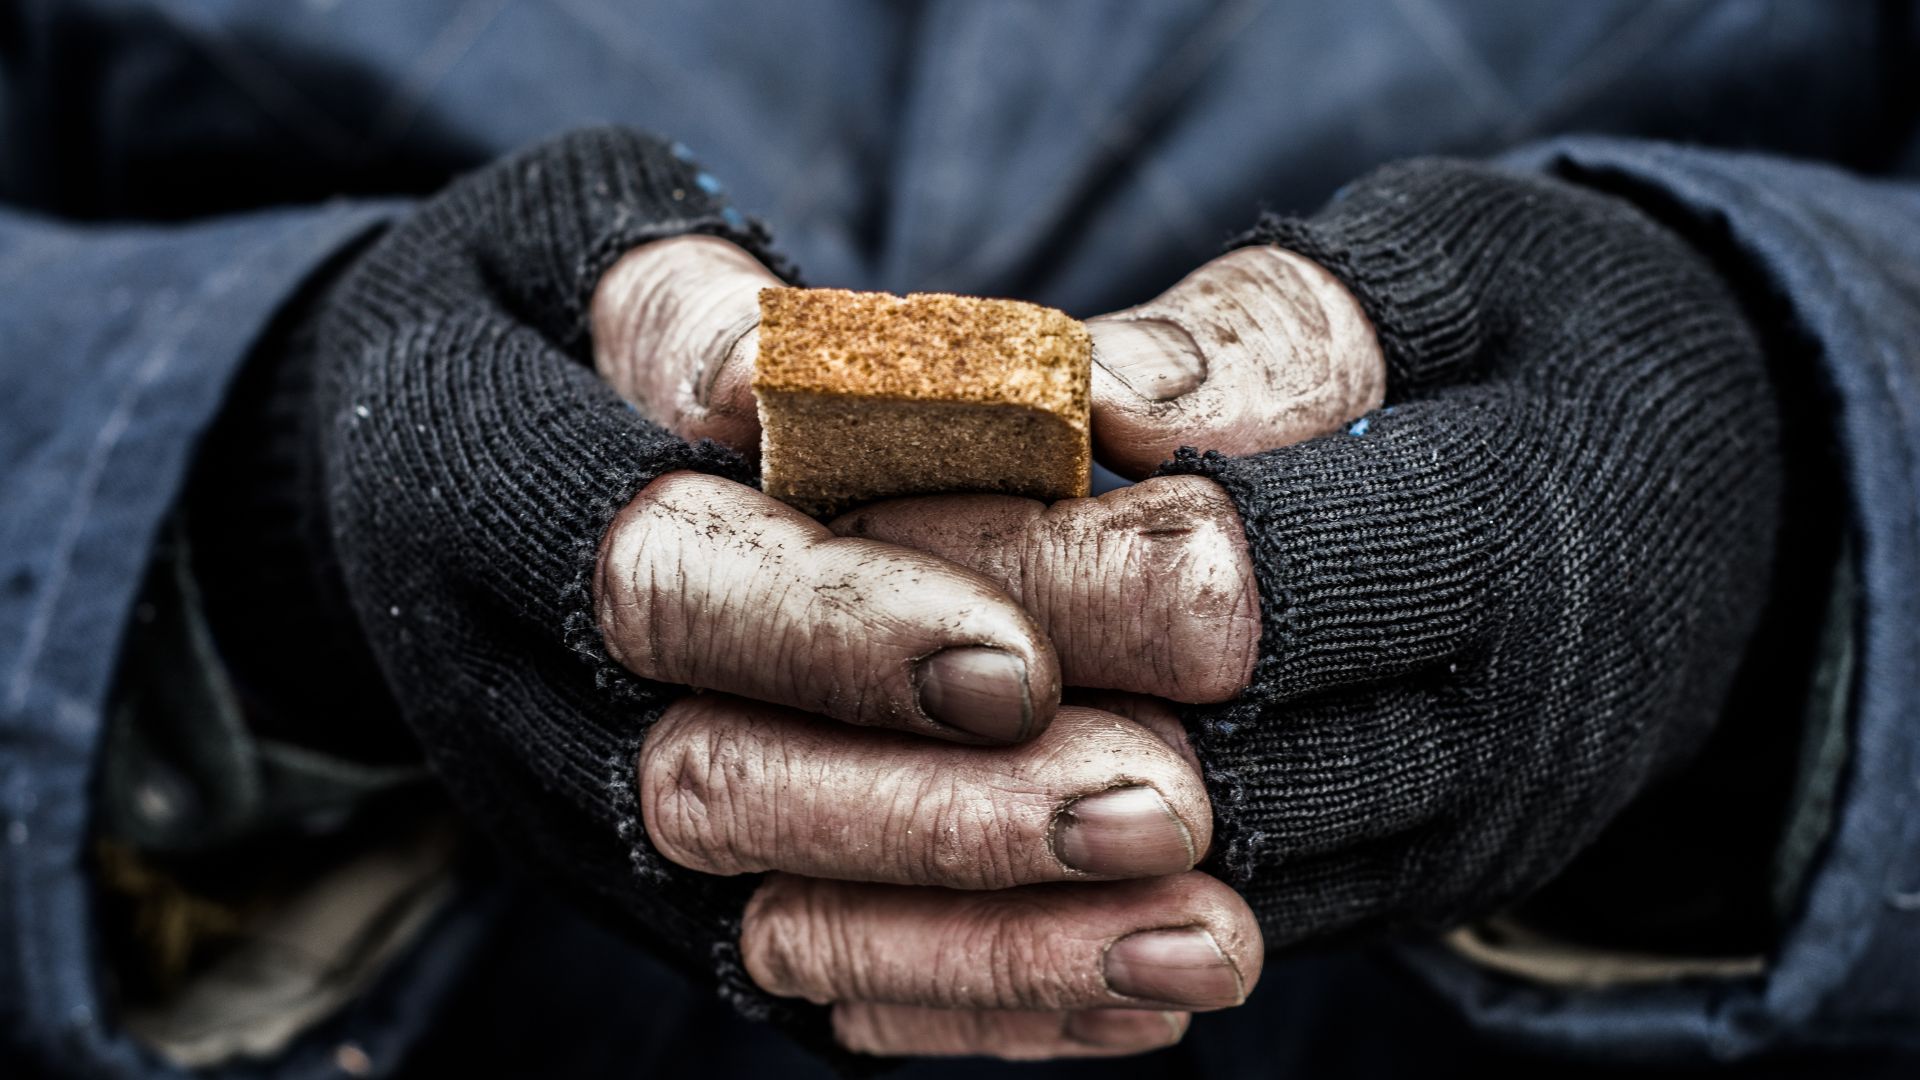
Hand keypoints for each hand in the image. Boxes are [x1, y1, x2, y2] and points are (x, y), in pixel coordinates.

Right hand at [308, 130, 1243, 1063]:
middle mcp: (503, 689)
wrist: (416, 477)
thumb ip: (687, 307)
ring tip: (1192, 931)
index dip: (835, 626)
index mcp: (475, 493)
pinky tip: (1131, 987)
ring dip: (988, 942)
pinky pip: (795, 983)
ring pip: (763, 923)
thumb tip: (772, 375)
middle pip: (712, 786)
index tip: (1026, 660)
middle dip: (945, 815)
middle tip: (1162, 804)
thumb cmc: (549, 322)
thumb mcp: (587, 249)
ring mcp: (565, 815)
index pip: (654, 577)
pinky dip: (966, 999)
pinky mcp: (643, 895)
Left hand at [622, 163, 1780, 960]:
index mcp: (1515, 547)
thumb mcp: (1461, 281)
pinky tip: (856, 916)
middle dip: (963, 709)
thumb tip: (1098, 394)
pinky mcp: (1379, 898)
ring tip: (758, 798)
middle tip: (766, 647)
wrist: (1715, 525)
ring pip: (1170, 900)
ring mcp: (1436, 847)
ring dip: (959, 865)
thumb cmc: (1560, 356)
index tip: (848, 487)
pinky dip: (1022, 947)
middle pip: (1187, 764)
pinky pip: (1185, 955)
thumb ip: (1285, 336)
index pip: (1235, 583)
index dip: (1029, 548)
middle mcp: (1486, 739)